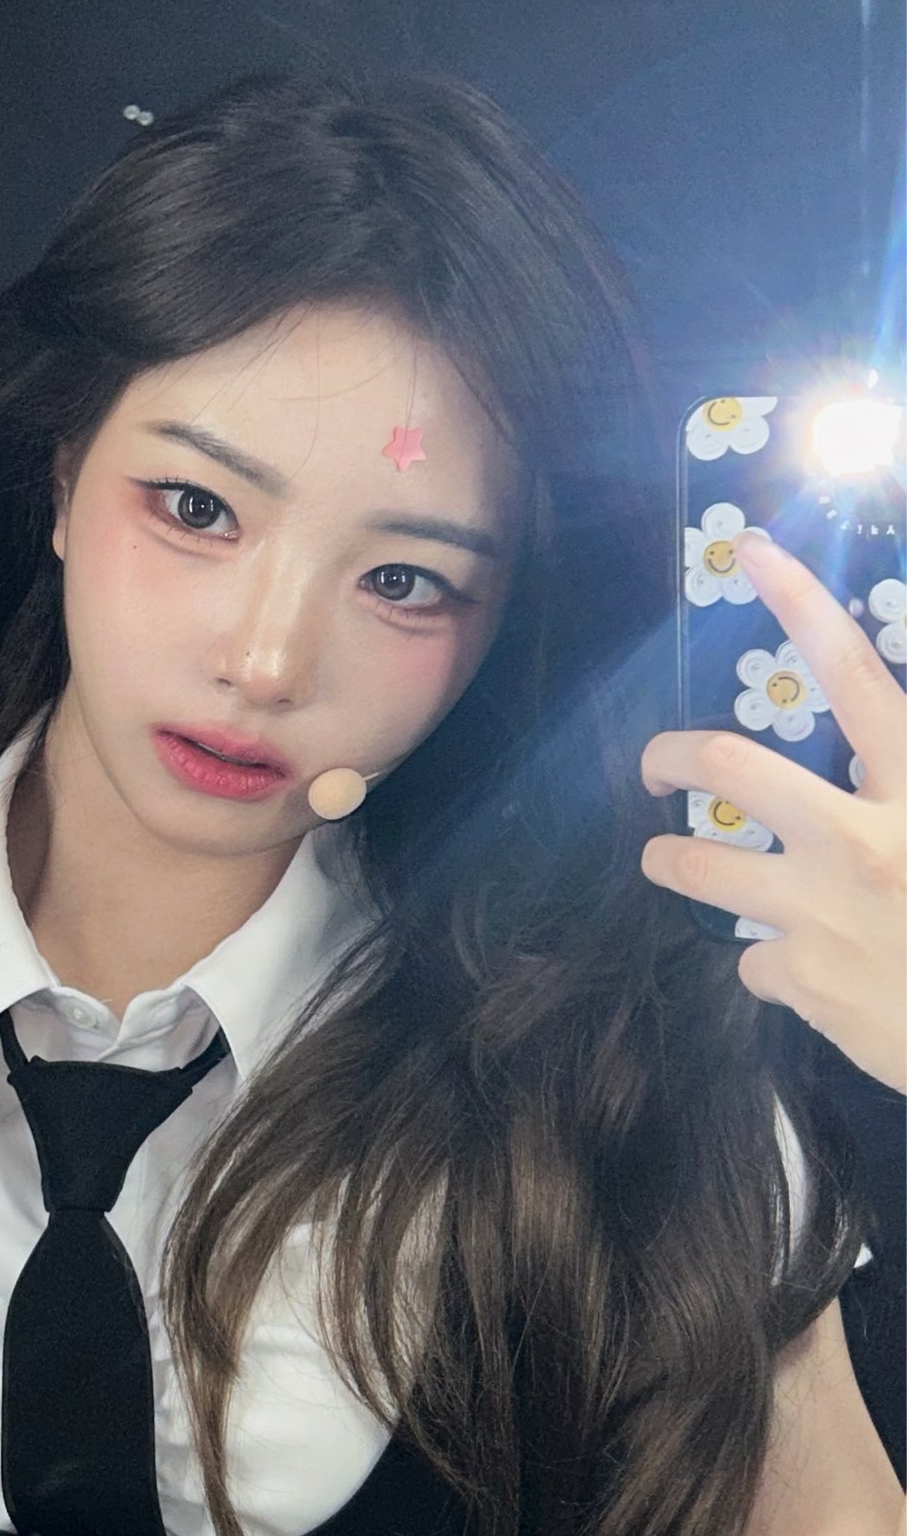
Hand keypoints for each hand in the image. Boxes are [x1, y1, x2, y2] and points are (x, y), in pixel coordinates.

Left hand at [639, 529, 905, 1095]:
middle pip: (731, 767)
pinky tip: (806, 973)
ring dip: (671, 857)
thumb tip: (869, 753)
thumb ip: (902, 778)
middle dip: (670, 757)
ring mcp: (823, 914)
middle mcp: (864, 841)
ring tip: (667, 858)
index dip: (802, 607)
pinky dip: (770, 963)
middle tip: (653, 768)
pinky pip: (751, 960)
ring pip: (696, 863)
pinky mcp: (803, 982)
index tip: (753, 553)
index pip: (858, 678)